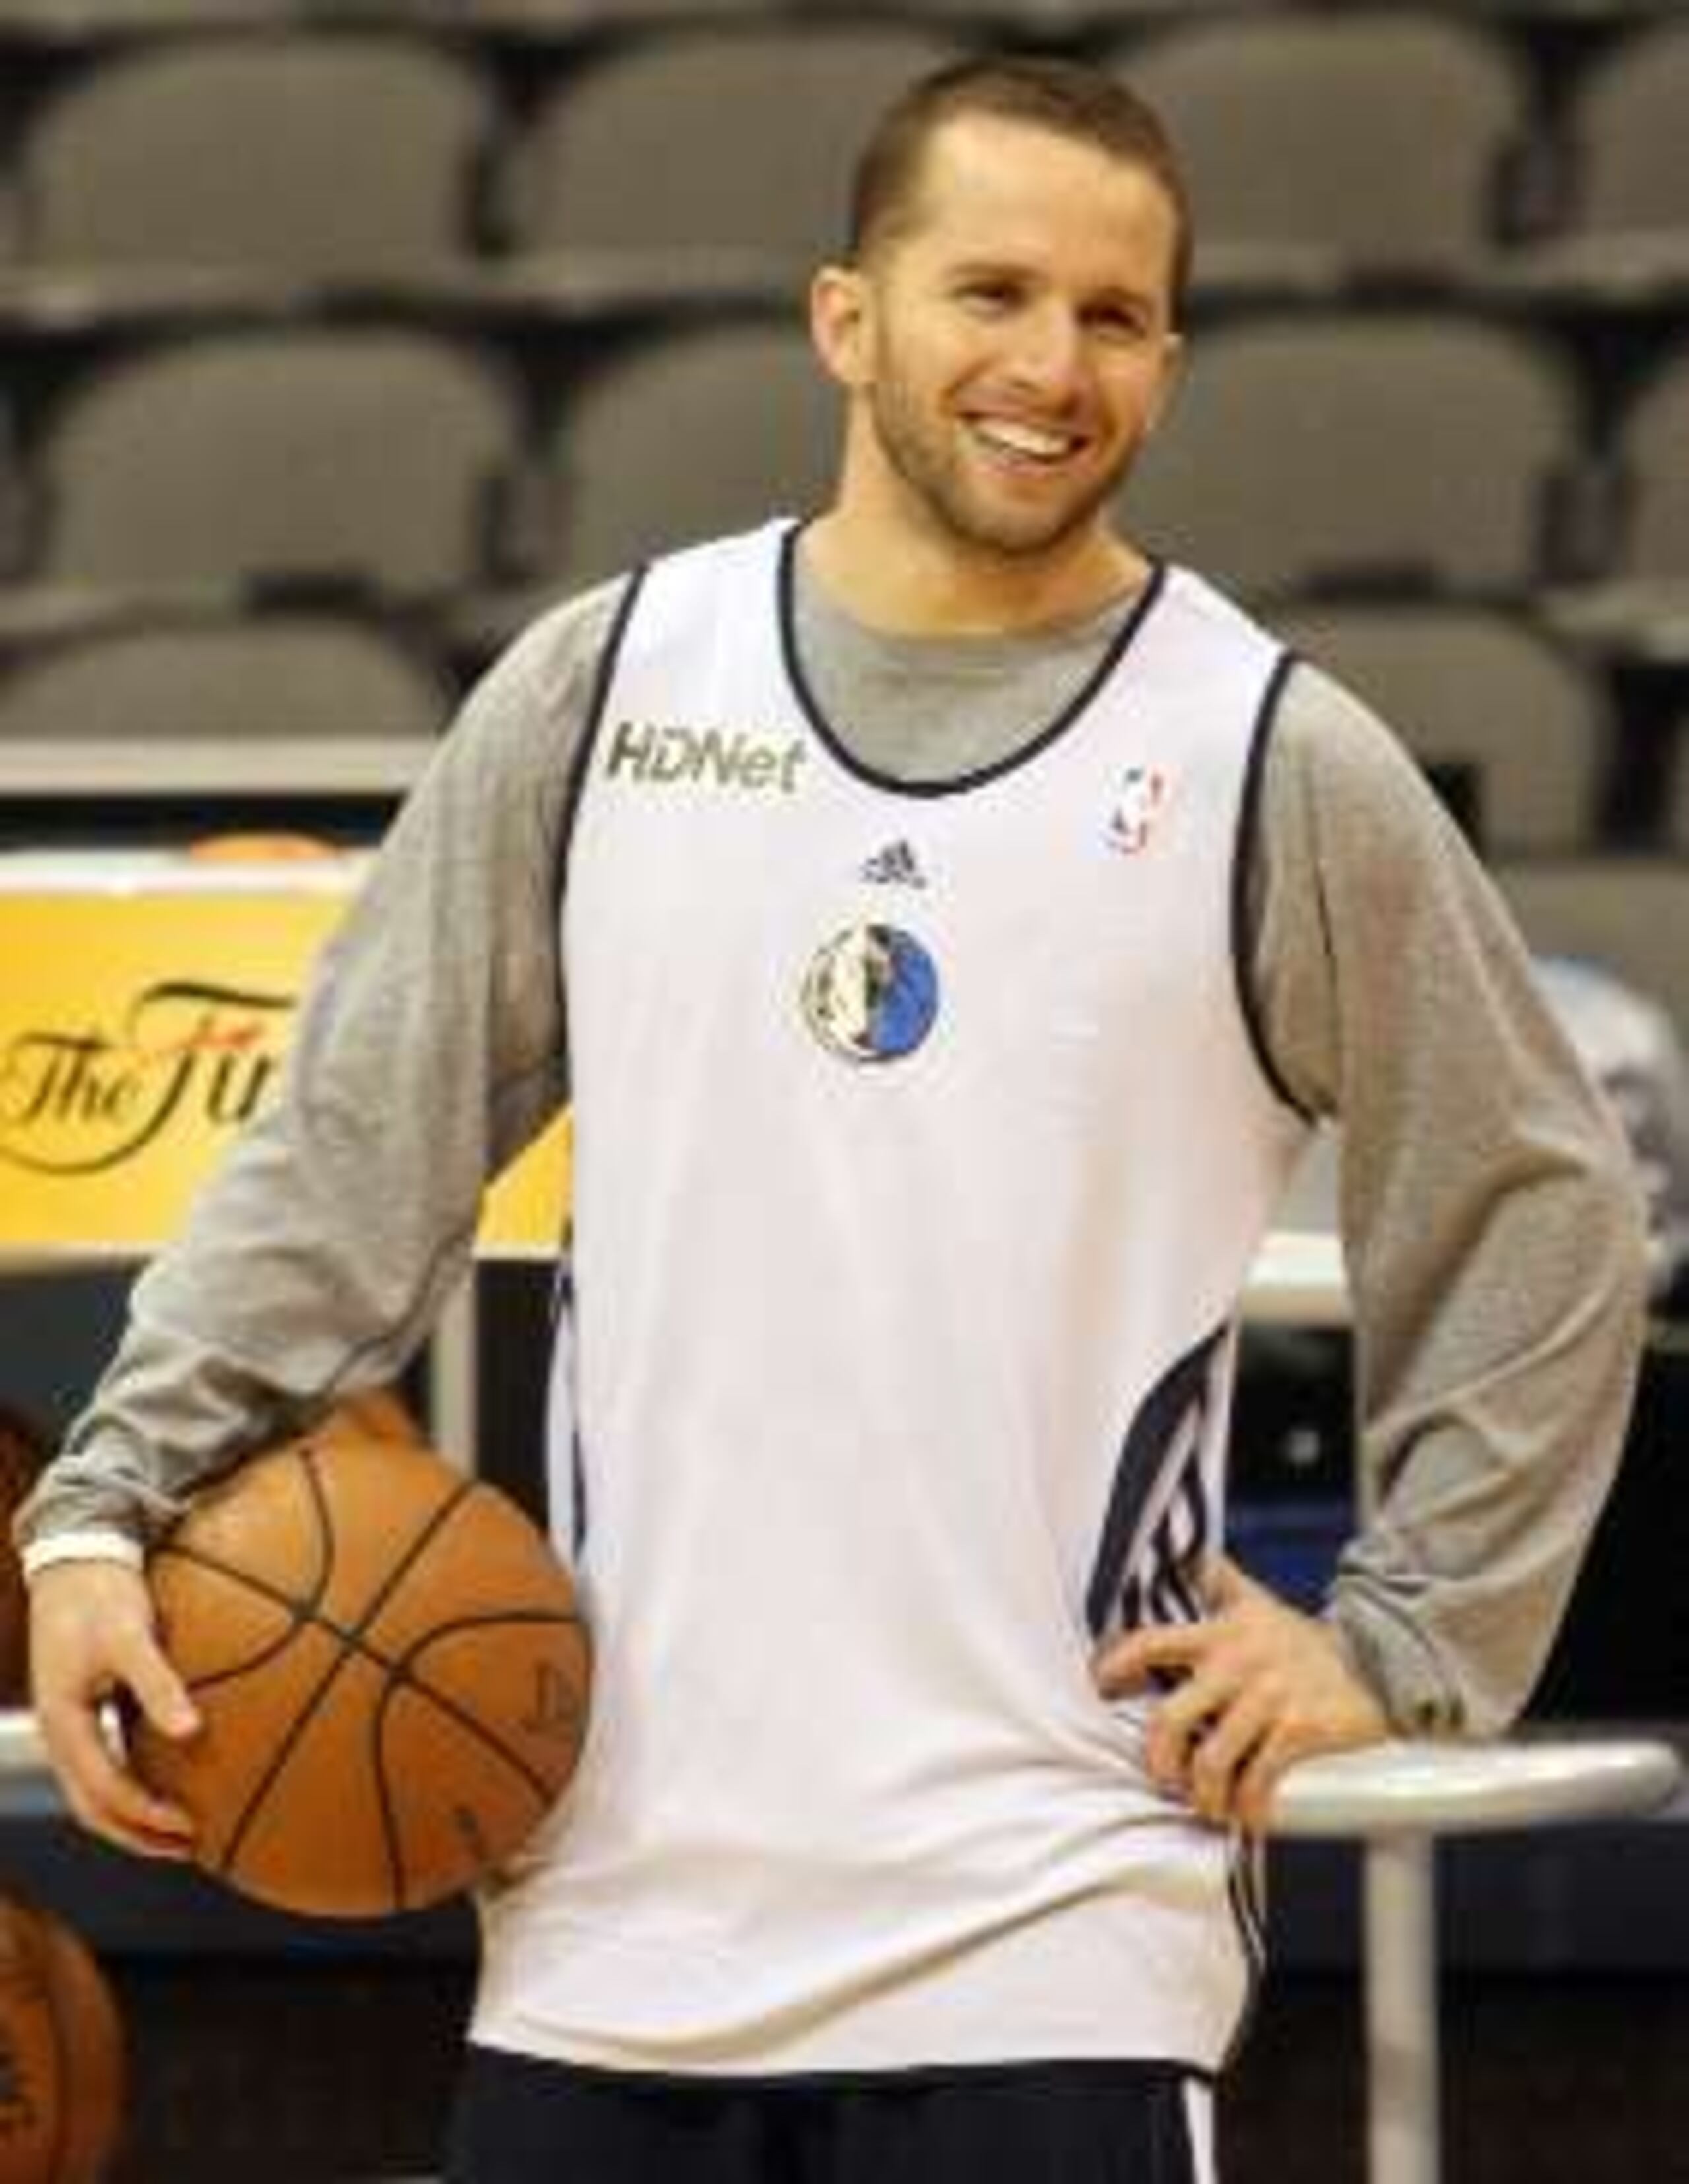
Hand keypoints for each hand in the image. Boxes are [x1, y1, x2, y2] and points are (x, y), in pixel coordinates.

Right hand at [28, 1559, 200, 1858]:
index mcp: (64, 1724)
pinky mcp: (83, 1710)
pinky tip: (165, 1782)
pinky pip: (102, 1765)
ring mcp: (68, 1725)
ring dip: (132, 1817)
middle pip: (92, 1808)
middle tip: (188, 1848)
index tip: (190, 1828)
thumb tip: (190, 1731)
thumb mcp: (129, 1637)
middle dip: (136, 1835)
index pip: (104, 1791)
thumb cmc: (101, 1596)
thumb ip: (157, 1684)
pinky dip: (129, 1786)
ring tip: (179, 1832)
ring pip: (94, 1791)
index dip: (146, 1816)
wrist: (76, 1561)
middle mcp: (60, 1733)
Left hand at [1092, 1552, 1387, 1834]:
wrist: (1378, 1664)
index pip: (1151, 1644)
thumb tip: (1193, 1555)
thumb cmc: (1305, 1644)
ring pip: (1211, 1759)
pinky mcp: (1299, 1730)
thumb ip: (1223, 1583)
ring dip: (1204, 1795)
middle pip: (1170, 1720)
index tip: (1102, 1687)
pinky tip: (1250, 1817)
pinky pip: (1258, 1778)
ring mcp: (1267, 1700)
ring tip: (1210, 1806)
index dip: (1116, 1666)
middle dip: (1159, 1761)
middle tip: (1165, 1779)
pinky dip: (1249, 1807)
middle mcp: (1236, 1666)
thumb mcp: (1259, 1605)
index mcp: (1219, 1636)